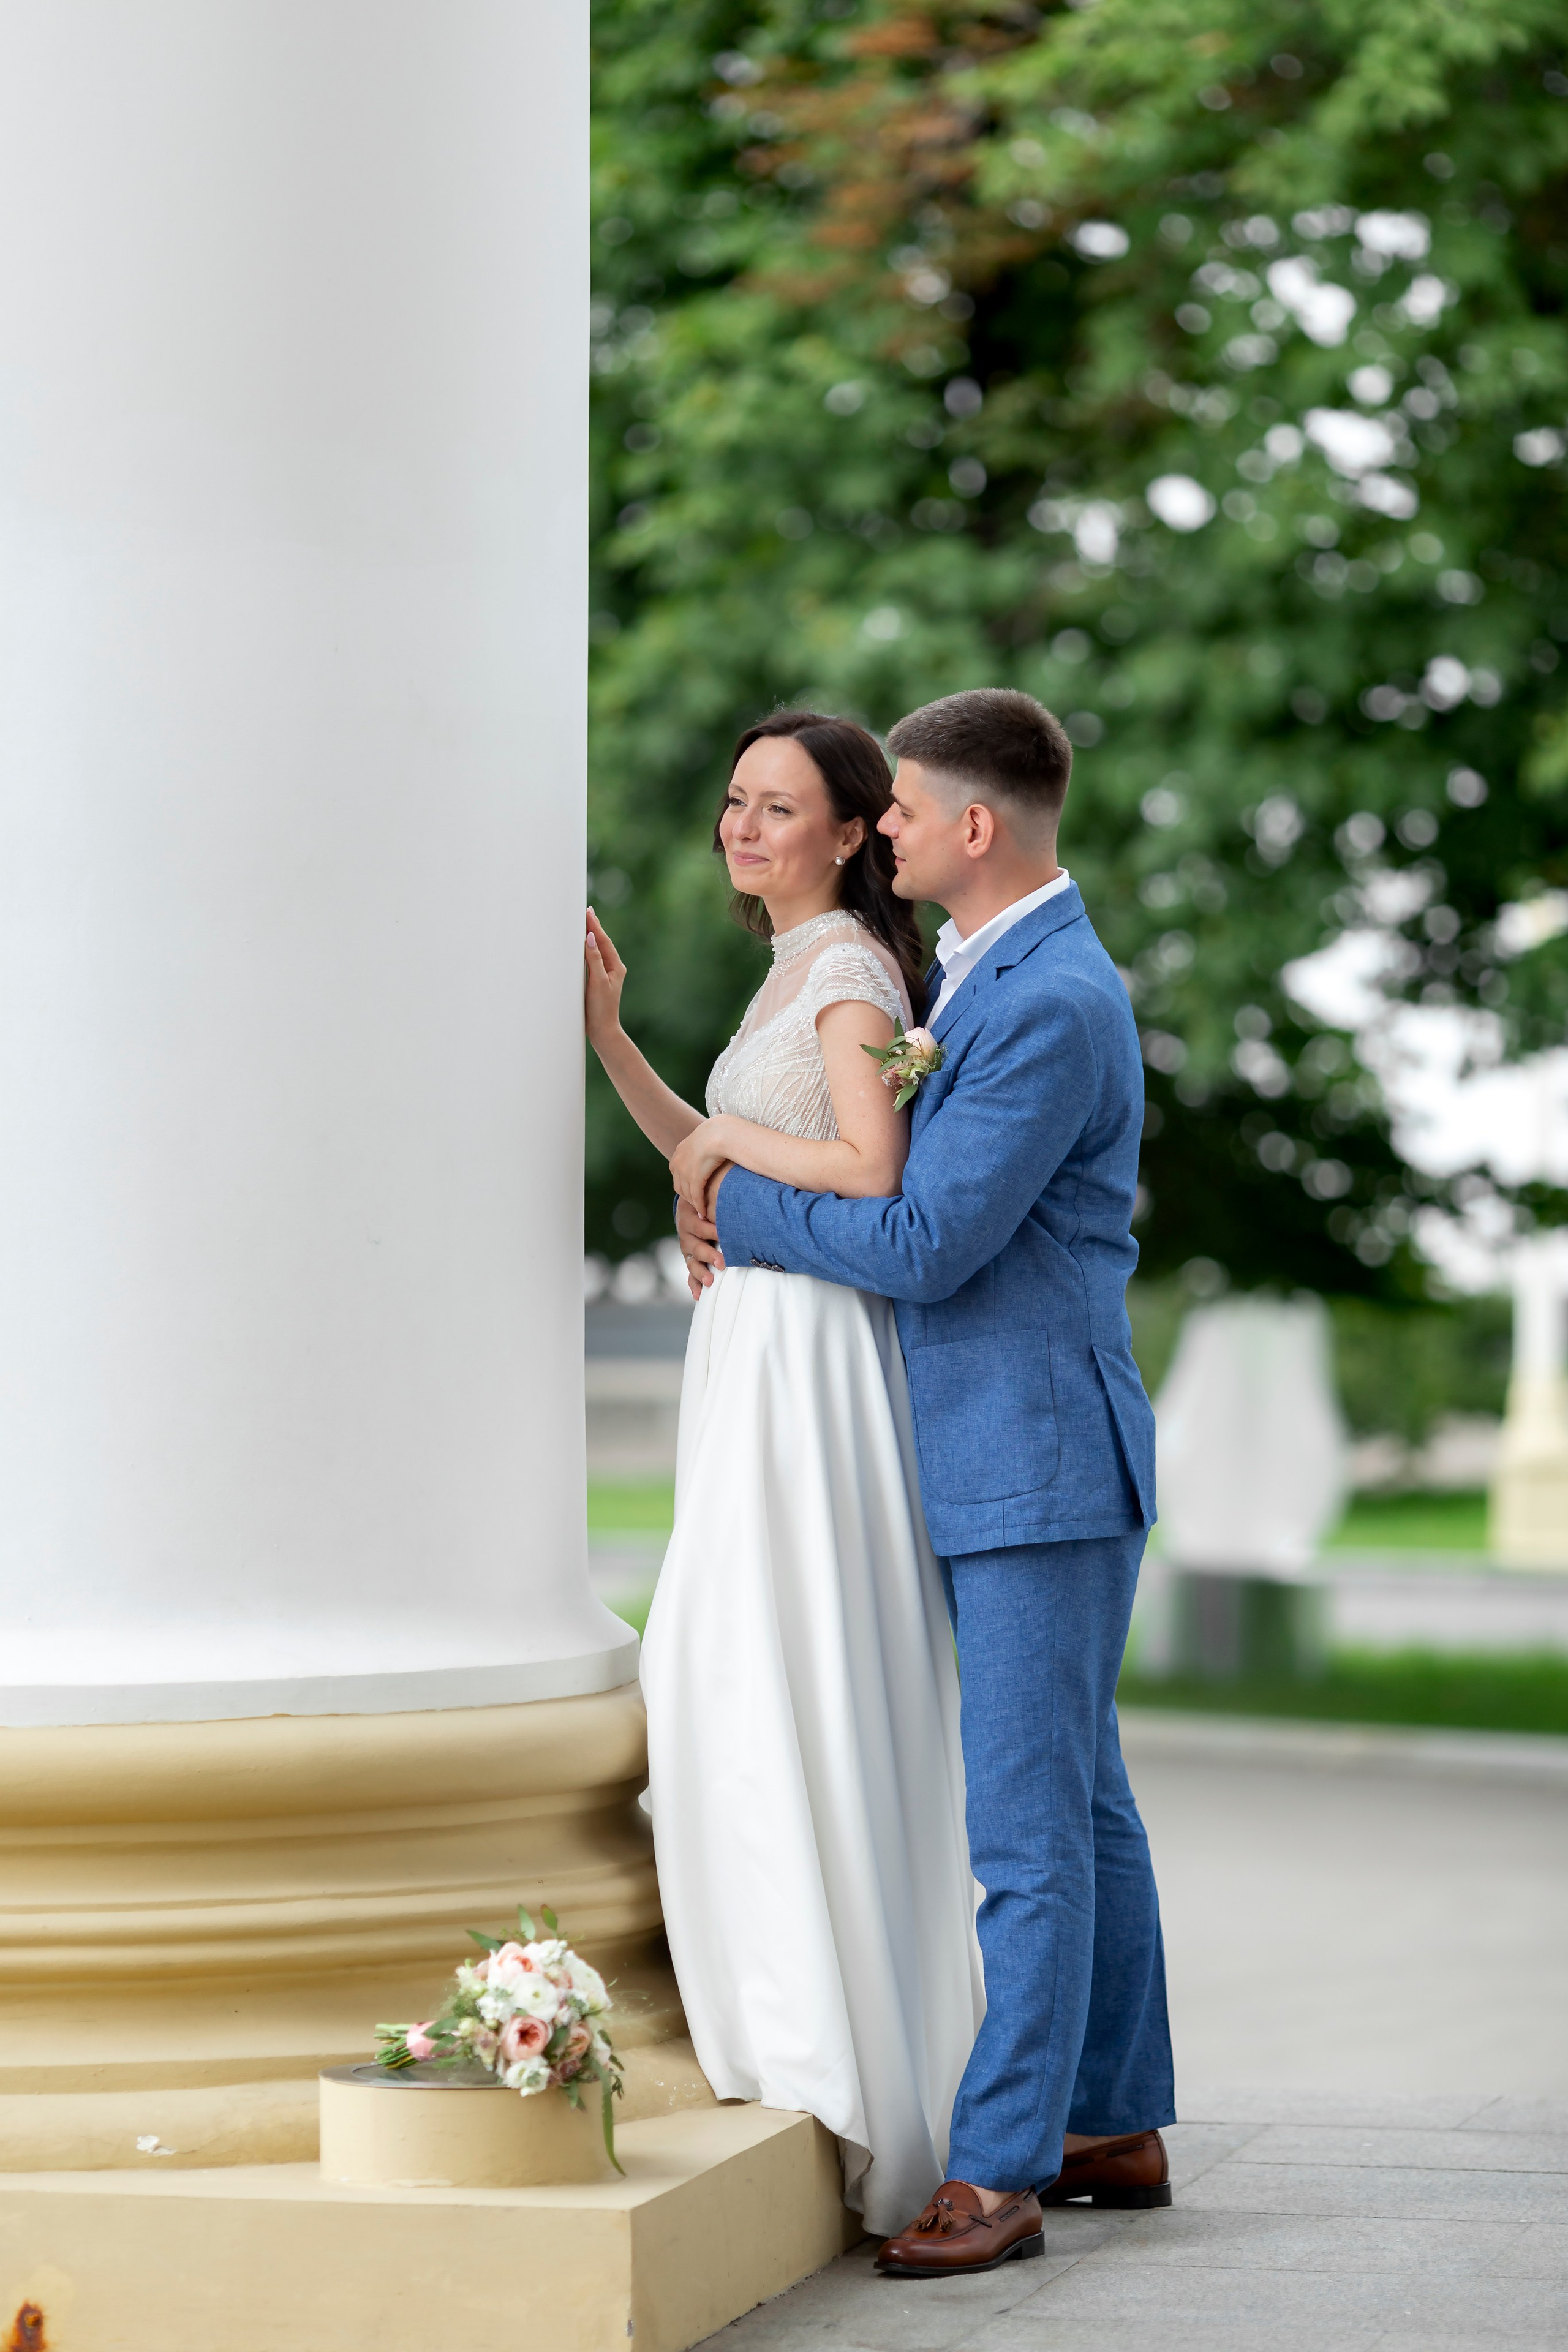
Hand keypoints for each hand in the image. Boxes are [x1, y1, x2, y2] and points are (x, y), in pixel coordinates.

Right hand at [583, 909, 625, 1054]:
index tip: (587, 911)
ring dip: (591, 936)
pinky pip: (592, 960)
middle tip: (587, 910)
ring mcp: (605, 975)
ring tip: (586, 922)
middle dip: (594, 927)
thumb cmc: (601, 1009)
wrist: (603, 1031)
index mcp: (616, 967)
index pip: (603, 941)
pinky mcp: (597, 981)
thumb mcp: (597, 982)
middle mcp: (612, 968)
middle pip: (601, 943)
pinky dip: (587, 949)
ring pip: (597, 950)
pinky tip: (583, 946)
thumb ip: (594, 959)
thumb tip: (590, 938)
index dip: (595, 925)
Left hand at [669, 1116, 735, 1212]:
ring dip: (694, 1204)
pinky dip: (699, 1207)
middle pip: (680, 1186)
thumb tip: (709, 1152)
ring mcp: (684, 1171)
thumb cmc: (720, 1133)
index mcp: (679, 1152)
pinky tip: (704, 1213)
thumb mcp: (705, 1140)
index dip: (685, 1185)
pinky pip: (695, 1197)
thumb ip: (703, 1148)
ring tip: (702, 1211)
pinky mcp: (694, 1178)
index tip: (693, 1192)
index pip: (678, 1174)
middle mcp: (678, 1162)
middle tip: (697, 1206)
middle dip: (688, 1197)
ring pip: (687, 1193)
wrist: (721, 1131)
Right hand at [675, 1190, 724, 1298]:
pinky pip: (690, 1273)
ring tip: (711, 1281)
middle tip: (722, 1263)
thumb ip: (723, 1190)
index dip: (711, 1231)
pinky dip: (694, 1284)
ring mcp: (687, 1247)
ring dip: (701, 1273)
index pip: (700, 1226)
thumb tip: (747, 1176)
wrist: (692, 1200)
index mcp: (690, 1215)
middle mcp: (686, 1232)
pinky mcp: (690, 1258)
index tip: (724, 1235)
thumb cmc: (708, 1194)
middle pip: (695, 1246)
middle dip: (708, 1255)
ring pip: (692, 1262)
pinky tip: (698, 1295)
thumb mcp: (711, 1189)